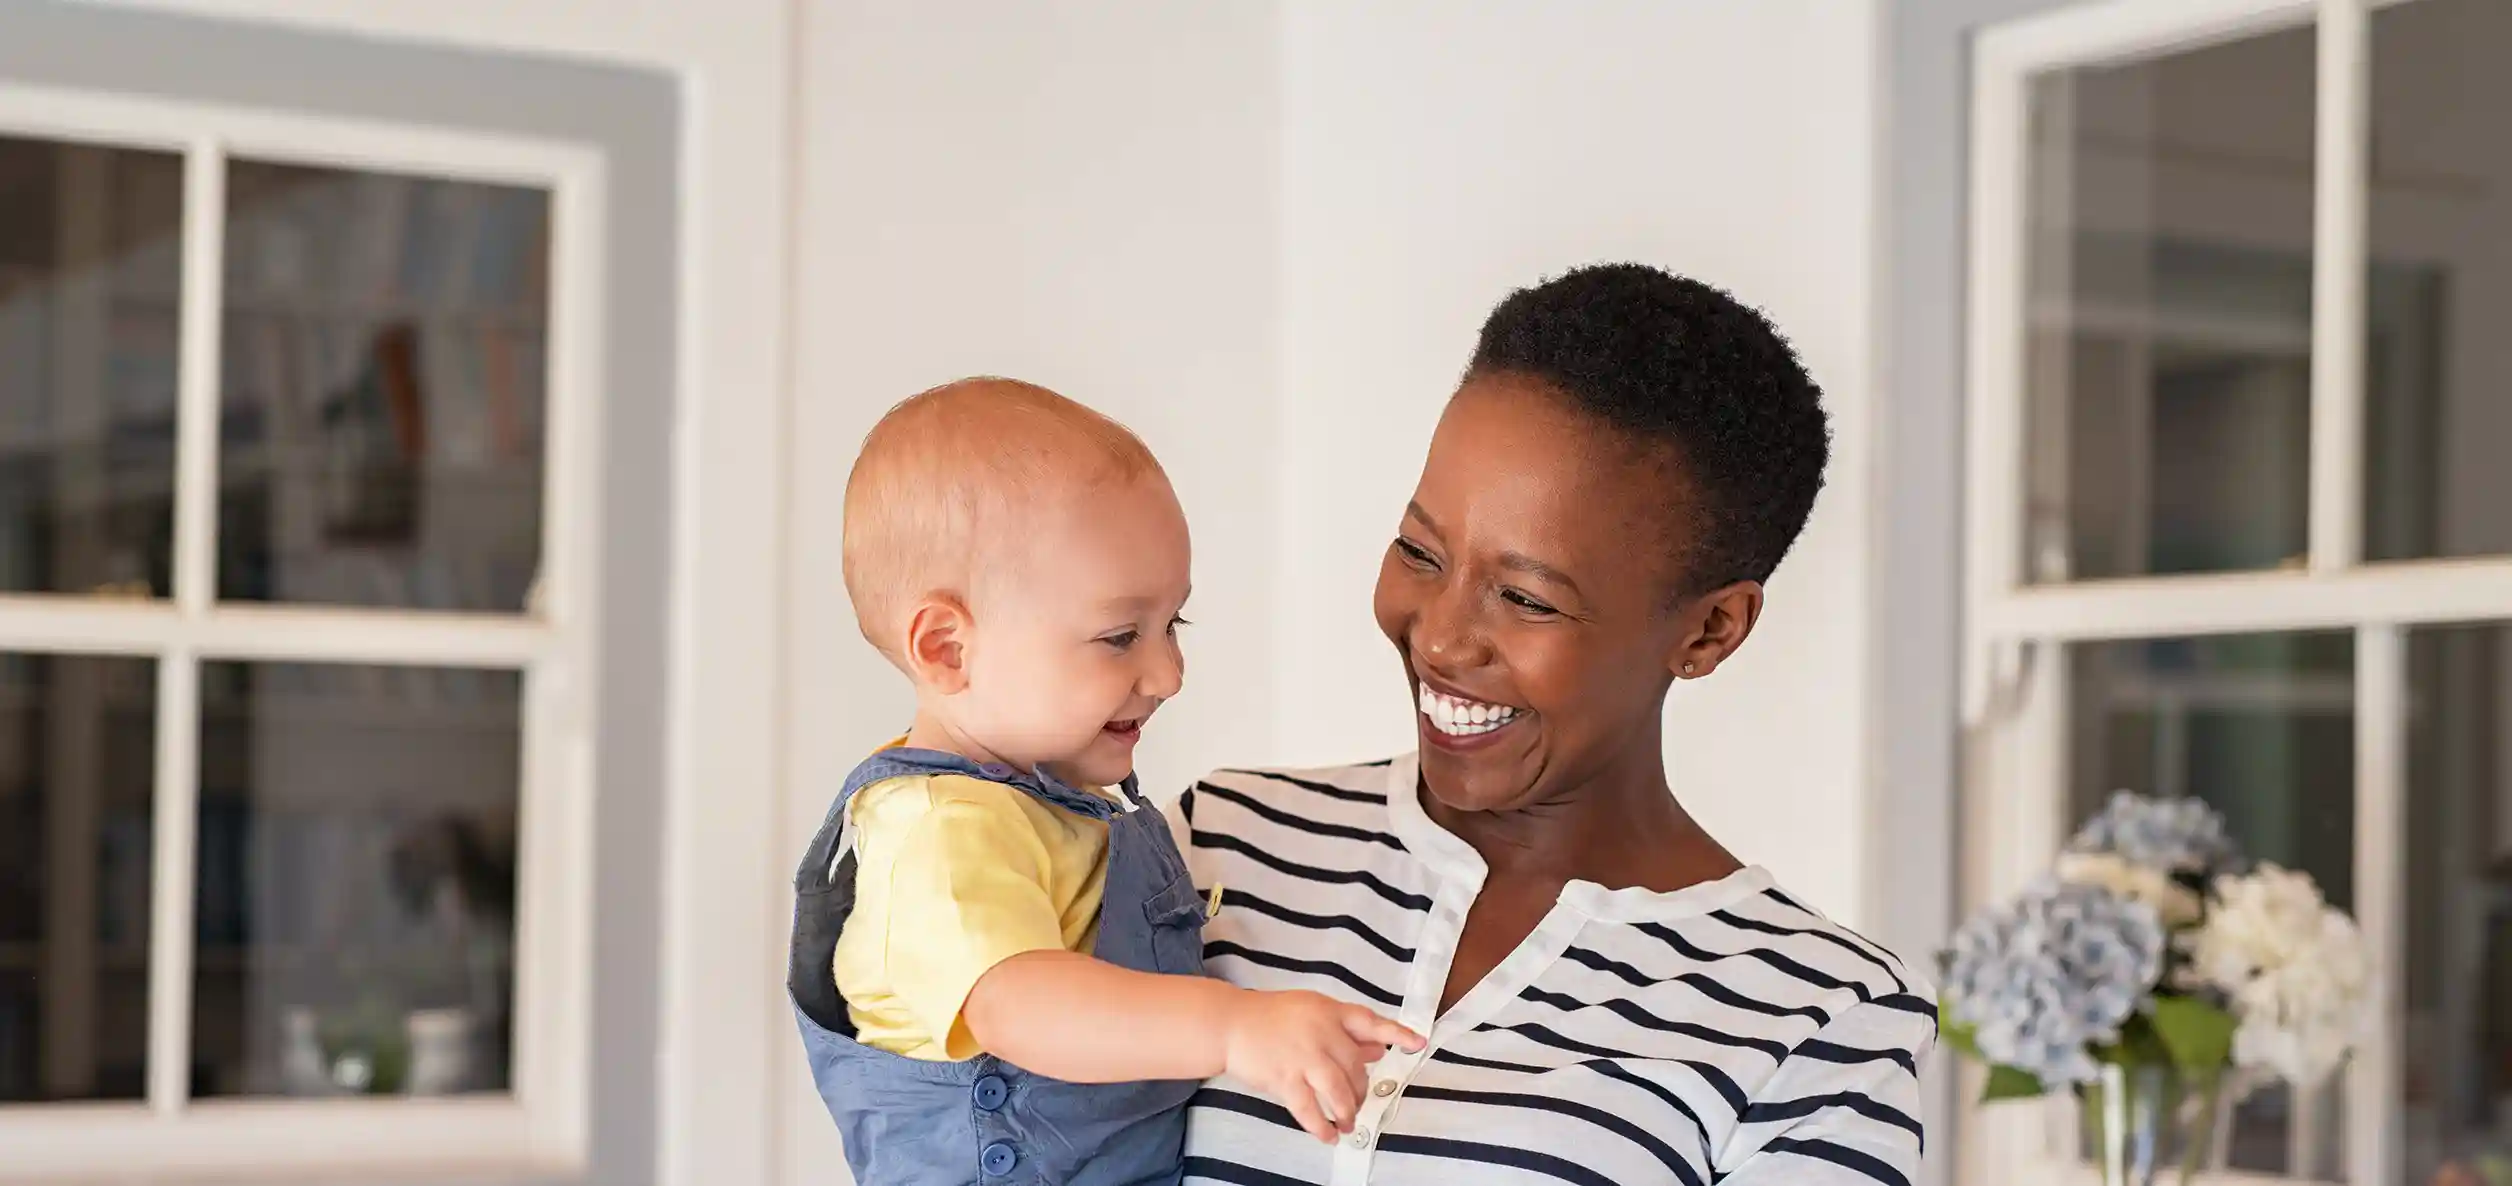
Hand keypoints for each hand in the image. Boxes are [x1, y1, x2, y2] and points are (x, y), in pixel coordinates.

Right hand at [1220, 989, 1424, 1142]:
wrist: (1231, 1023)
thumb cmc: (1273, 1017)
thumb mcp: (1313, 1011)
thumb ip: (1346, 1030)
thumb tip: (1379, 1048)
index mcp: (1330, 1011)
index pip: (1370, 1022)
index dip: (1397, 1034)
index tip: (1419, 1043)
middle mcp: (1320, 1032)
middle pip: (1356, 1067)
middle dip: (1361, 1091)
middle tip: (1358, 1103)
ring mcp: (1302, 1056)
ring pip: (1339, 1091)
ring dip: (1348, 1112)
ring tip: (1349, 1124)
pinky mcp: (1283, 1078)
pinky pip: (1309, 1109)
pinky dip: (1322, 1126)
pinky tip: (1328, 1135)